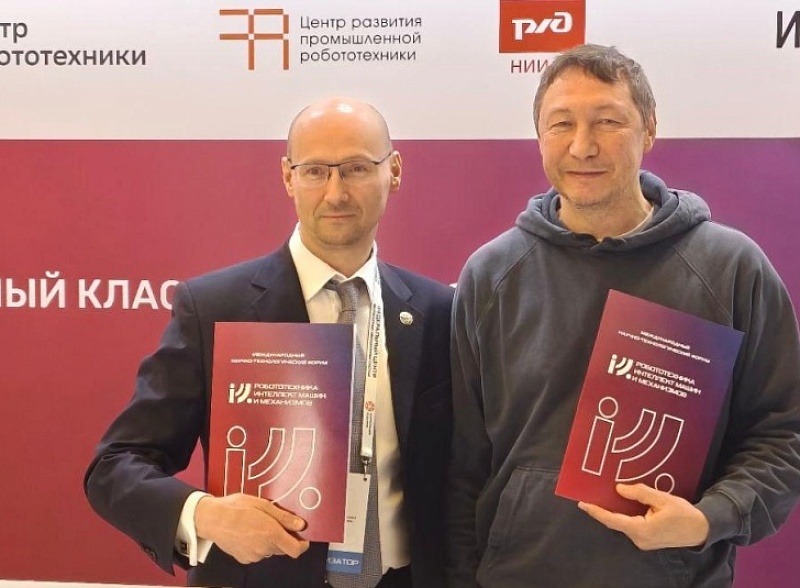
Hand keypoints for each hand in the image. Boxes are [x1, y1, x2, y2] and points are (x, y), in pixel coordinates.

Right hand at [195, 493, 309, 563]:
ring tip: (258, 524)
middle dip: (284, 538)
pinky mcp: (244, 559)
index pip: (295, 550)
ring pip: (270, 550)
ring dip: (269, 541)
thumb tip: (300, 525)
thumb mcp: (263, 505)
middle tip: (275, 522)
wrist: (212, 519)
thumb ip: (284, 517)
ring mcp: (253, 556)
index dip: (302, 545)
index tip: (303, 538)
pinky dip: (258, 545)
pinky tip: (249, 532)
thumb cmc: (236, 508)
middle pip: (283, 548)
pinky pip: (257, 553)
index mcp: (271, 534)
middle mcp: (263, 548)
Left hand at [577, 483, 709, 550]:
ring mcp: (643, 541)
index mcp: (642, 530)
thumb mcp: (662, 499)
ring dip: (613, 511)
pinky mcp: (646, 539)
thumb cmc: (683, 514)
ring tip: (601, 496)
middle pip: (615, 522)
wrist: (701, 530)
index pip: (613, 520)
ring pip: (623, 523)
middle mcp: (639, 539)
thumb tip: (619, 489)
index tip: (582, 503)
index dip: (596, 511)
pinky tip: (619, 503)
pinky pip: (630, 525)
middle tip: (590, 494)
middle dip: (603, 509)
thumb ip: (640, 493)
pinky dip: (623, 515)